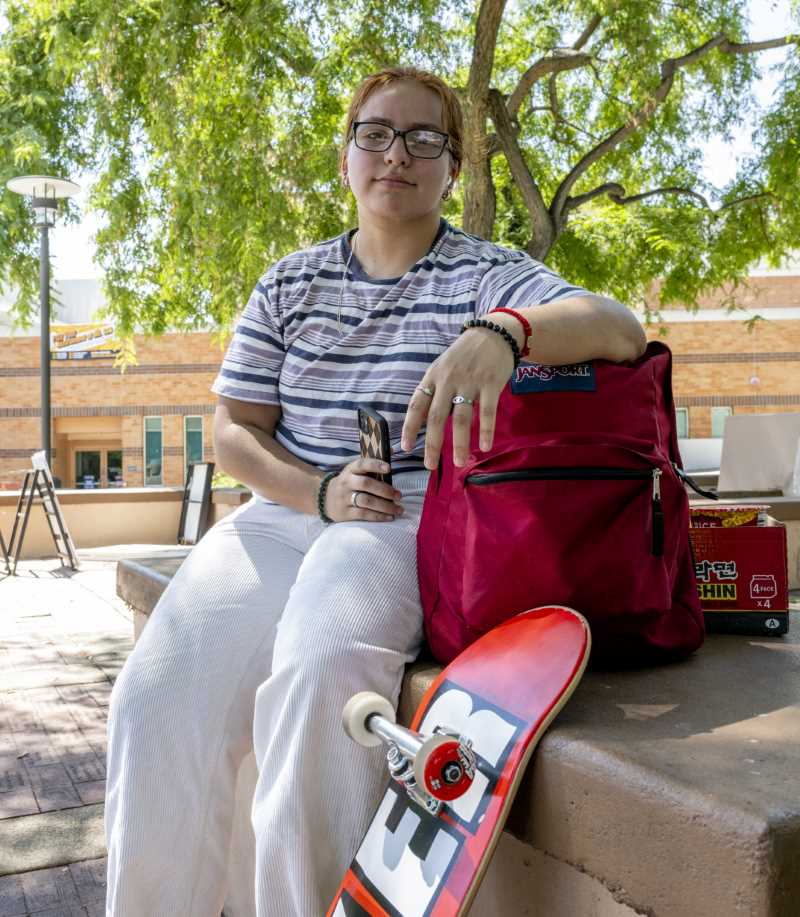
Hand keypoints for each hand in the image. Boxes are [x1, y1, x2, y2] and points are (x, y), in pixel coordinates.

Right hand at [324, 457, 403, 521]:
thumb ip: (373, 464)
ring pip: (366, 501)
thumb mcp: (356, 471)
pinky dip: (378, 516)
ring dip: (385, 506)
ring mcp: (345, 498)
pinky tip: (389, 517)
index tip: (389, 468)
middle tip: (399, 495)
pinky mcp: (345, 513)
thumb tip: (393, 450)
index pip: (362, 464)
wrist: (325, 498)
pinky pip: (363, 514)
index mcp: (351, 470)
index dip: (375, 465)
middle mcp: (347, 483)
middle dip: (385, 490)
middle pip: (366, 484)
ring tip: (398, 509)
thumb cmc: (349, 483)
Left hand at [401, 318, 519, 469]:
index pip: (416, 405)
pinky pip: (487, 412)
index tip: (405, 448)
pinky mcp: (491, 383)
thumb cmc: (464, 355)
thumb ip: (434, 390)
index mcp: (433, 377)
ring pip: (461, 418)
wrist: (492, 333)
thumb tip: (423, 421)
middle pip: (436, 416)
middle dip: (431, 443)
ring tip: (459, 462)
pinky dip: (486, 430)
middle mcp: (448, 380)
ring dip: (459, 443)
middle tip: (429, 465)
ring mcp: (470, 382)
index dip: (409, 427)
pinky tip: (484, 446)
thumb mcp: (443, 367)